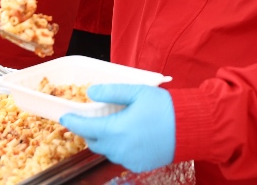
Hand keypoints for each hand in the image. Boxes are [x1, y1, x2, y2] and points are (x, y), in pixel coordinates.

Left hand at [60, 84, 174, 173]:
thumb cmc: (164, 107)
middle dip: (89, 131)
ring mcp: (129, 160)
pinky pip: (121, 157)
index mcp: (115, 130)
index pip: (85, 128)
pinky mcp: (139, 166)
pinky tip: (130, 136)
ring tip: (114, 125)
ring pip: (108, 151)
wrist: (191, 127)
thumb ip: (111, 92)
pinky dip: (120, 147)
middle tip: (92, 118)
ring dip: (105, 139)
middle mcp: (119, 149)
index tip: (65, 117)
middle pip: (94, 142)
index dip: (73, 122)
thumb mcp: (137, 92)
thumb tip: (90, 93)